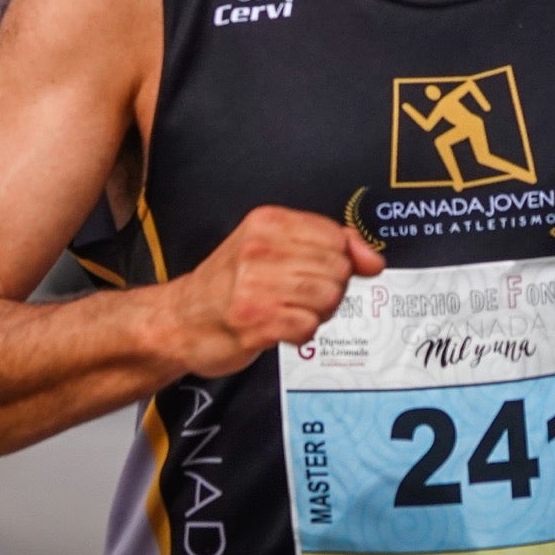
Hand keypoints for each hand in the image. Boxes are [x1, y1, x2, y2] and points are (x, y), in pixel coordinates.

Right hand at [167, 206, 384, 378]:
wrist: (181, 320)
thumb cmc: (230, 284)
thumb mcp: (274, 247)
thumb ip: (329, 245)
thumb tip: (374, 259)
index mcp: (267, 222)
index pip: (336, 237)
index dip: (338, 260)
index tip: (317, 271)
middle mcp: (261, 248)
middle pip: (337, 269)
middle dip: (328, 289)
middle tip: (297, 296)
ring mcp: (256, 285)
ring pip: (328, 297)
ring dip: (316, 312)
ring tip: (288, 310)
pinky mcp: (255, 321)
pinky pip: (309, 326)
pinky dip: (302, 333)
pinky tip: (280, 327)